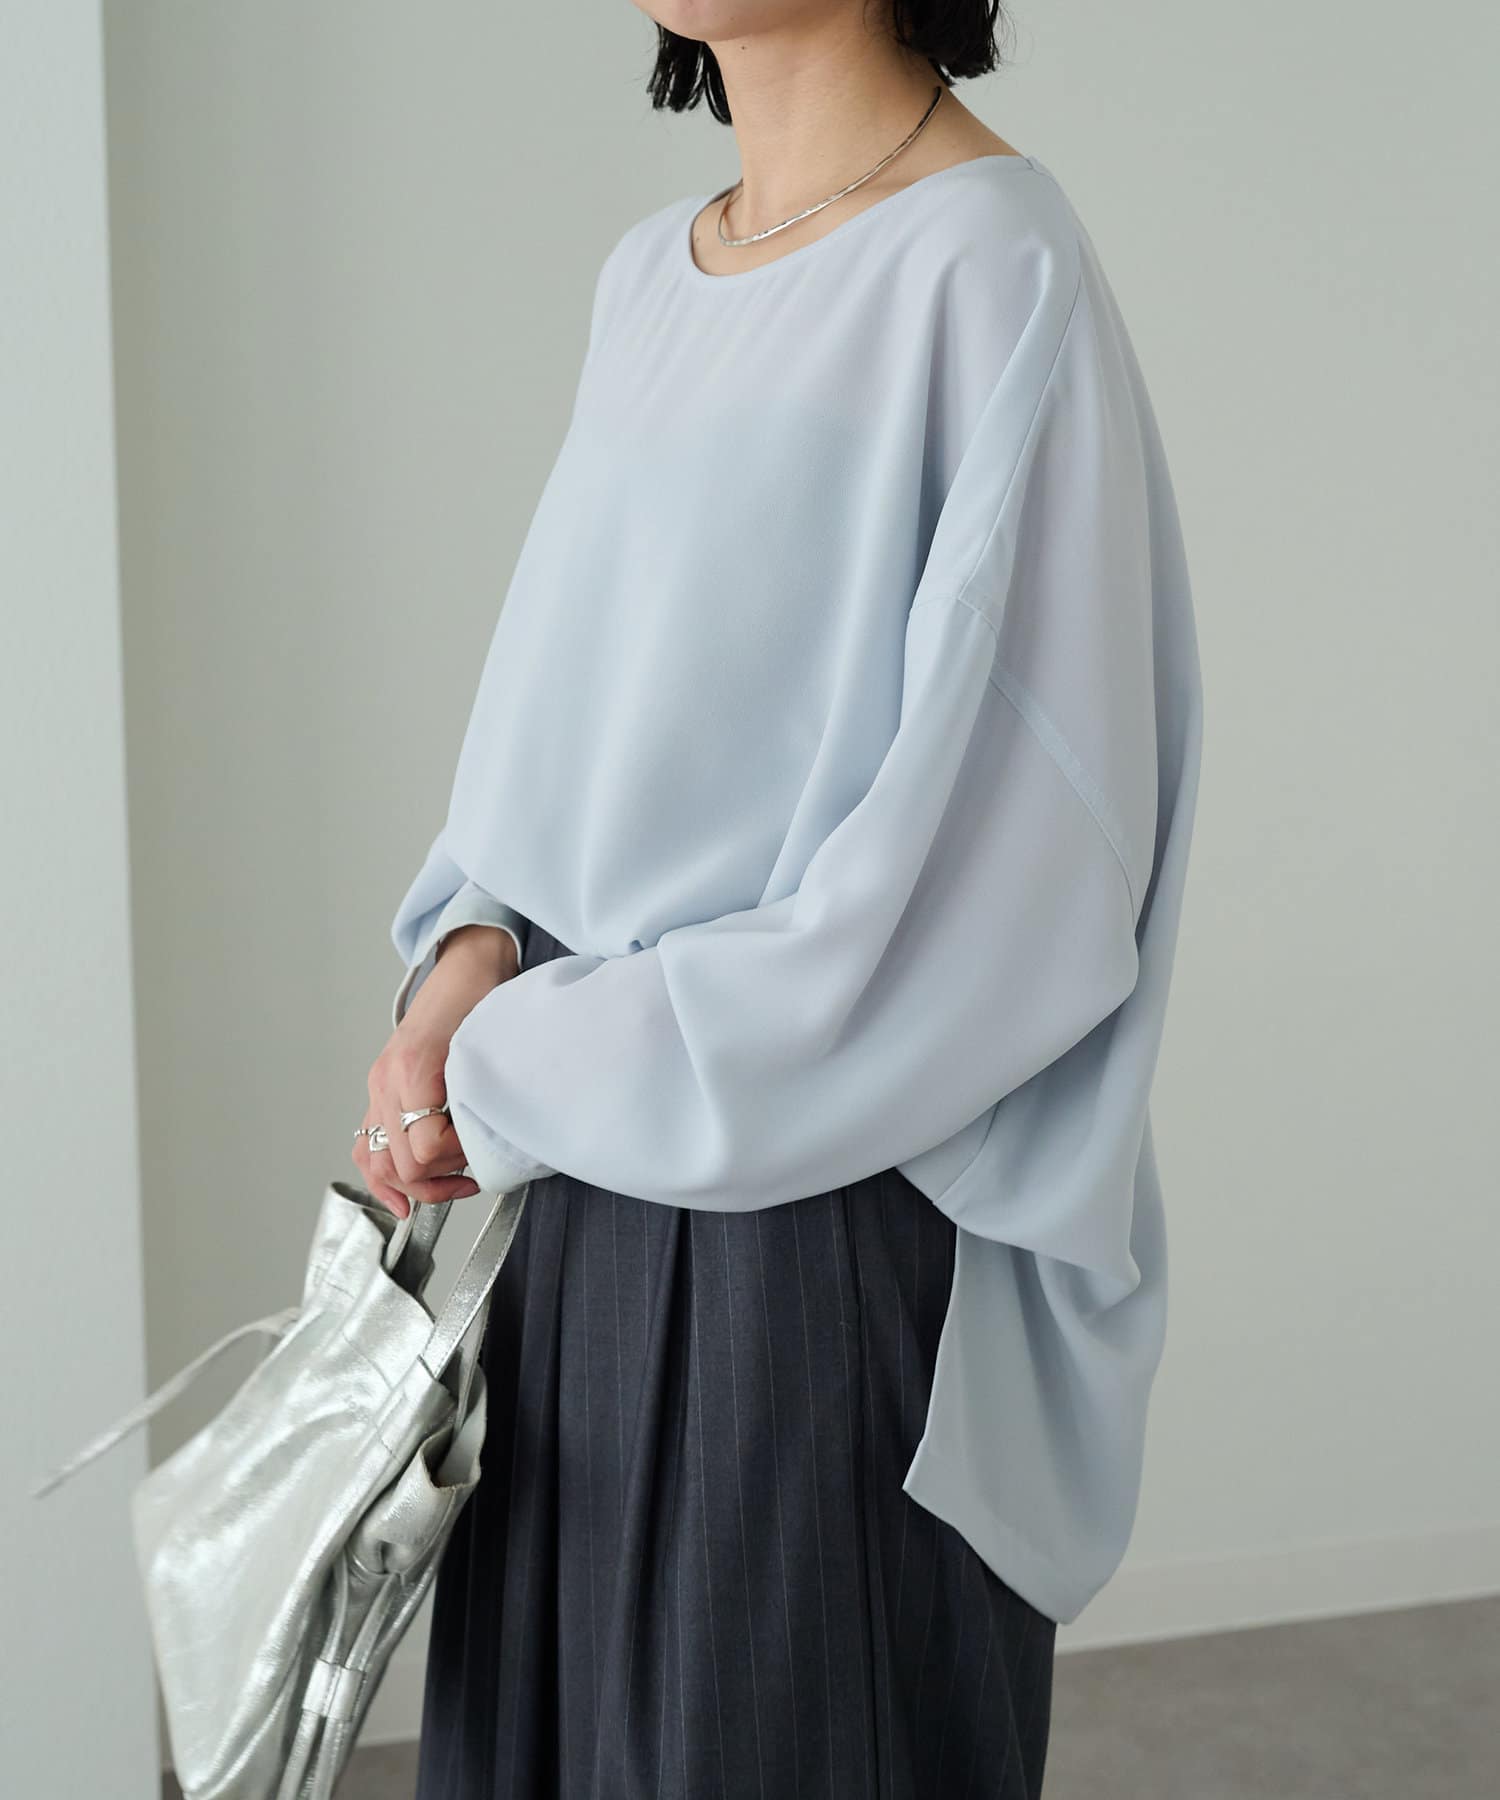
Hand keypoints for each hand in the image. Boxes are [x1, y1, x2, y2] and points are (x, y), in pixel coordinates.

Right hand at [353, 925, 519, 1217]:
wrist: (467, 969)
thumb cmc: (482, 998)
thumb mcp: (490, 1044)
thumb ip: (480, 1095)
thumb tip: (484, 1145)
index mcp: (413, 1070)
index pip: (424, 1146)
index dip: (455, 1157)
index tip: (479, 1148)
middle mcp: (387, 1081)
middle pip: (399, 1162)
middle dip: (439, 1176)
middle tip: (471, 1172)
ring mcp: (378, 1087)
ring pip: (376, 1161)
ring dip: (412, 1185)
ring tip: (448, 1189)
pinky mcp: (381, 1090)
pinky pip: (366, 1145)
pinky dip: (380, 1177)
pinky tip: (400, 1198)